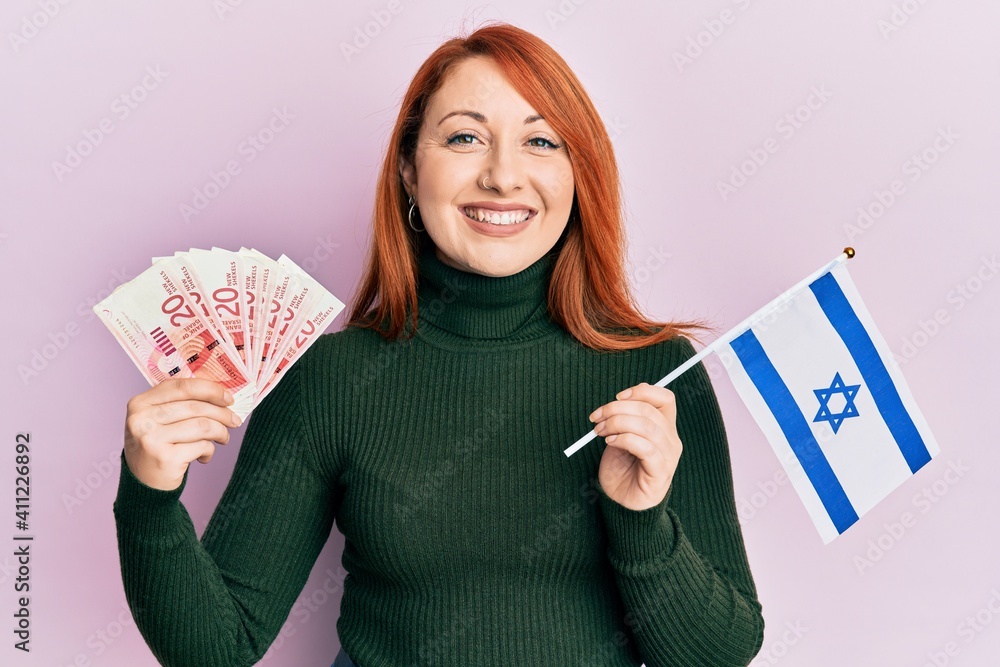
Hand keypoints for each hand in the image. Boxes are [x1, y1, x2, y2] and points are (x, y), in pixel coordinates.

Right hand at [123, 378, 241, 490]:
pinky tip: (204, 456)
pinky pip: (202, 446)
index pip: (181, 386)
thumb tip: (221, 393)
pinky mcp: (165, 458)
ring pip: (202, 426)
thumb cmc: (158, 447)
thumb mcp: (159, 420)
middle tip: (234, 421)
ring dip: (220, 432)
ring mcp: (151, 439)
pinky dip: (209, 450)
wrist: (144, 485)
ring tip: (223, 438)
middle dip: (222, 413)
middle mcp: (141, 419)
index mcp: (140, 403)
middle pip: (195, 406)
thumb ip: (180, 403)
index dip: (210, 389)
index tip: (228, 398)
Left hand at [589, 382, 682, 510]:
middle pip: (649, 410)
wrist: (622, 501)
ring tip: (600, 432)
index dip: (643, 391)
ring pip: (648, 427)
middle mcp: (671, 439)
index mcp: (664, 426)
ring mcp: (668, 456)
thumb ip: (624, 419)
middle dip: (618, 409)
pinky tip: (610, 443)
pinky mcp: (660, 471)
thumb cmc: (622, 468)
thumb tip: (613, 404)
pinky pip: (646, 448)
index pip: (665, 398)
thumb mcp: (621, 436)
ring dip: (618, 423)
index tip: (618, 397)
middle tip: (597, 417)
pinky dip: (625, 440)